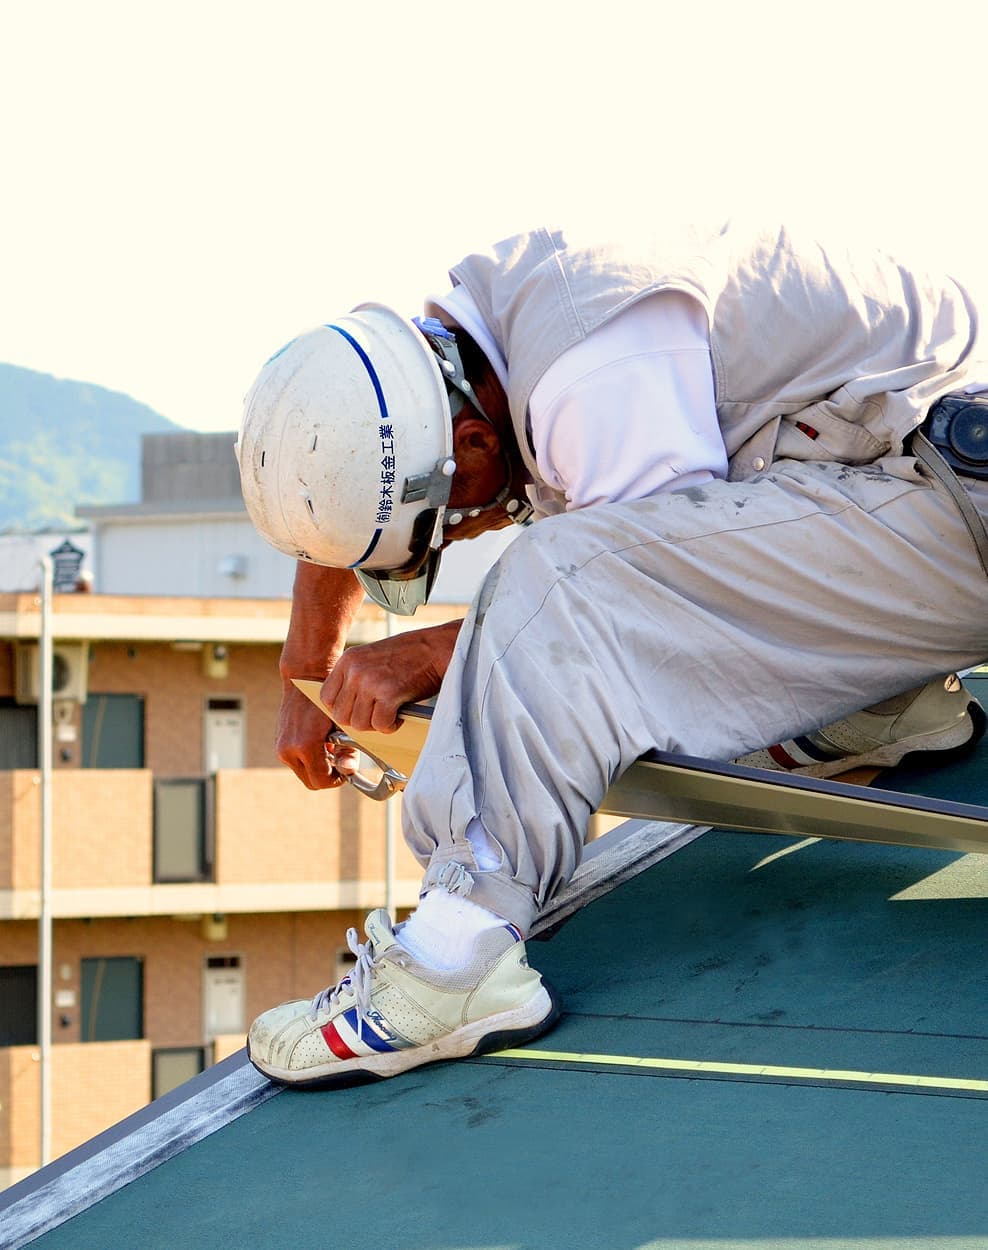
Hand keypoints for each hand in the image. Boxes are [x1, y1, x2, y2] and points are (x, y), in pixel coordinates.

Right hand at [276, 679, 359, 790]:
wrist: (304, 678)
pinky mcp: (279, 743)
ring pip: (303, 773)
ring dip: (317, 768)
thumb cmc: (326, 699)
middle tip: (340, 762)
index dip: (337, 780)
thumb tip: (349, 770)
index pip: (321, 781)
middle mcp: (288, 750)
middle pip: (311, 782)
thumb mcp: (342, 726)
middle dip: (327, 776)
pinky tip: (320, 743)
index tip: (346, 772)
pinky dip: (308, 759)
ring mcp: (281, 747)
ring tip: (331, 749)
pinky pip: (296, 762)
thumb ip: (347, 751)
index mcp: (304, 746)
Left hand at [320, 621, 460, 732]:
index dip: (342, 709)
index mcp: (348, 660)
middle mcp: (355, 670)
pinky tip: (399, 715)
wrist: (437, 648)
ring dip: (376, 724)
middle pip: (341, 715)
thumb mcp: (373, 658)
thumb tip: (347, 707)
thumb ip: (356, 678)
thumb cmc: (410, 655)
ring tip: (390, 713)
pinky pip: (380, 724)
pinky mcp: (389, 693)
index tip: (357, 711)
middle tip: (378, 714)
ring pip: (359, 723)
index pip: (327, 697)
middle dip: (360, 720)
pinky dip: (391, 725)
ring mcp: (370, 681)